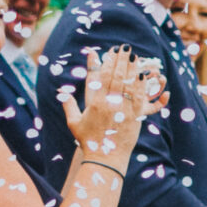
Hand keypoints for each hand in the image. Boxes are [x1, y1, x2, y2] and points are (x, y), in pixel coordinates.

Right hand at [59, 47, 165, 162]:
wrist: (105, 158)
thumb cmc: (88, 141)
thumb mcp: (74, 123)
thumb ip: (69, 106)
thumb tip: (62, 94)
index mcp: (94, 103)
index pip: (98, 78)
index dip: (102, 63)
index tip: (103, 52)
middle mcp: (109, 104)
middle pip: (116, 77)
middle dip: (119, 60)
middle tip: (123, 48)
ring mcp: (123, 110)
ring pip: (129, 84)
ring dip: (132, 68)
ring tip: (134, 56)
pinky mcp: (135, 116)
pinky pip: (140, 97)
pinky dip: (142, 85)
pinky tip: (144, 74)